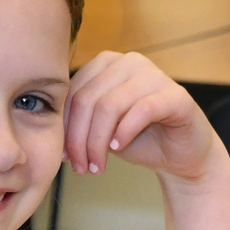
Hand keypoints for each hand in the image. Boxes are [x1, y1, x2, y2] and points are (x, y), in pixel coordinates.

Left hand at [63, 51, 222, 184]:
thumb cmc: (139, 139)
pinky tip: (117, 149)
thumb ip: (78, 122)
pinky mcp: (175, 95)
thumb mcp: (100, 130)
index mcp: (106, 64)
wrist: (181, 154)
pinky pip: (141, 110)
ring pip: (110, 106)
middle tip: (80, 168)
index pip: (73, 93)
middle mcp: (129, 62)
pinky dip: (124, 133)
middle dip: (79, 139)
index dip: (65, 128)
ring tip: (97, 166)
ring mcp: (154, 75)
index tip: (65, 158)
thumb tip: (48, 133)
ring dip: (98, 143)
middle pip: (88, 100)